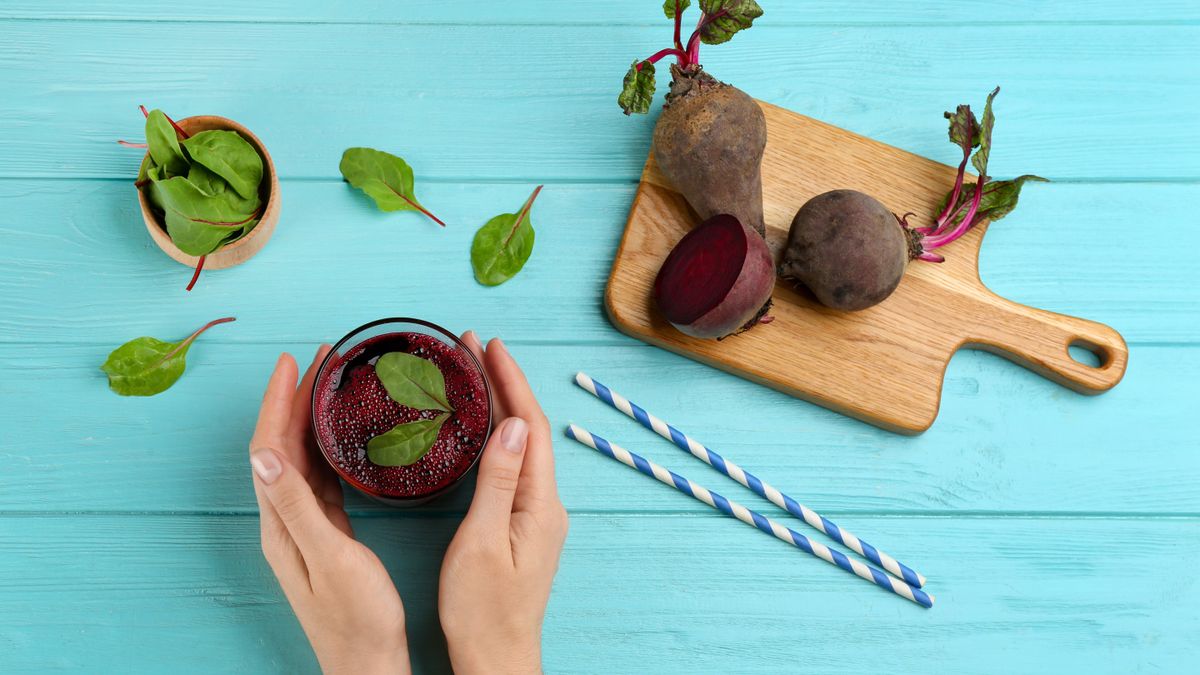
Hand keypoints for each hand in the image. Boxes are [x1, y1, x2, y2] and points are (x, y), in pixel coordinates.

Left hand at [249, 347, 410, 674]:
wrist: (369, 661)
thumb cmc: (356, 616)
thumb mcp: (329, 557)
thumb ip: (296, 506)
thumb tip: (263, 454)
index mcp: (281, 523)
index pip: (269, 448)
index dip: (278, 402)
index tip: (294, 362)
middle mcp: (286, 521)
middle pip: (282, 447)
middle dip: (294, 399)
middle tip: (321, 359)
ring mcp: (305, 528)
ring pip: (300, 459)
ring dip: (309, 418)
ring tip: (330, 383)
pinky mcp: (327, 535)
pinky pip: (320, 477)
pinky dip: (327, 447)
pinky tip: (343, 435)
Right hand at [439, 334, 568, 674]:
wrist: (496, 657)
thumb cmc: (483, 610)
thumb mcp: (483, 541)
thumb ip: (498, 480)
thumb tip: (515, 423)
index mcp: (540, 504)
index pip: (532, 425)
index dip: (511, 381)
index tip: (490, 345)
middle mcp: (545, 504)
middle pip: (529, 428)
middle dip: (504, 383)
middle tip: (474, 346)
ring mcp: (535, 514)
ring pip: (522, 444)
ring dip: (501, 405)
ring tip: (474, 372)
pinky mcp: (522, 525)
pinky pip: (513, 464)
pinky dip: (497, 434)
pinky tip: (480, 426)